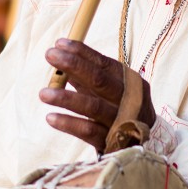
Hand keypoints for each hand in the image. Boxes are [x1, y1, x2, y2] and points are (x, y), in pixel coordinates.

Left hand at [39, 38, 155, 151]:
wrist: (143, 144)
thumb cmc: (121, 109)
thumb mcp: (109, 91)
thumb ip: (88, 77)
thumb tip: (61, 59)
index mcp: (130, 82)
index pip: (104, 63)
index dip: (82, 52)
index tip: (59, 44)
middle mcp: (129, 100)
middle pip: (100, 80)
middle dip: (74, 65)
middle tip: (50, 55)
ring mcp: (122, 121)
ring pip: (93, 107)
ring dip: (67, 98)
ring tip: (43, 93)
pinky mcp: (112, 142)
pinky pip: (89, 131)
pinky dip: (69, 124)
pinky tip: (50, 117)